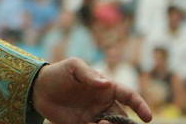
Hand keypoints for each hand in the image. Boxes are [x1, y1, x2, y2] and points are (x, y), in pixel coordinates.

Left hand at [32, 58, 152, 123]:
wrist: (38, 89)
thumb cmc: (59, 73)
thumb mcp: (73, 67)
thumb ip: (89, 74)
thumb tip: (106, 83)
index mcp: (107, 88)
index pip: (128, 96)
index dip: (140, 106)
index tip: (147, 117)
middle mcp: (104, 104)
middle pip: (123, 118)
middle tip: (104, 123)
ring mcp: (95, 117)